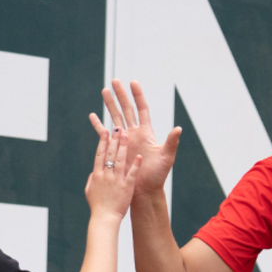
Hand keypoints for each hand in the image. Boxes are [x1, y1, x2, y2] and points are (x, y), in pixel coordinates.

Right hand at [82, 116, 141, 217]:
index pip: (100, 155)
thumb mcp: (89, 191)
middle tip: (118, 128)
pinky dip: (135, 165)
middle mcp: (106, 175)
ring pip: (120, 161)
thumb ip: (92, 179)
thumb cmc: (97, 207)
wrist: (104, 219)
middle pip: (110, 154)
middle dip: (114, 140)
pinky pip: (131, 174)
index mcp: (97, 175)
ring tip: (127, 136)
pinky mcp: (126, 188)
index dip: (102, 142)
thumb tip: (94, 171)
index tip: (105, 131)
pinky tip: (139, 157)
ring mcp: (116, 181)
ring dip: (124, 147)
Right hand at [99, 78, 179, 198]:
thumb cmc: (157, 176)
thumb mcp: (166, 158)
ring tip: (104, 91)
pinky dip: (99, 125)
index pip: (142, 109)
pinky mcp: (116, 149)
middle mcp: (135, 133)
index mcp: (146, 133)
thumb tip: (178, 128)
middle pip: (127, 109)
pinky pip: (105, 134)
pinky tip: (92, 116)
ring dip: (109, 105)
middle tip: (114, 81)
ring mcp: (124, 140)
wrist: (144, 190)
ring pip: (115, 118)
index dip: (138, 96)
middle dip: (121, 95)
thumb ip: (171, 143)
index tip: (133, 82)